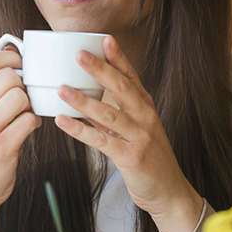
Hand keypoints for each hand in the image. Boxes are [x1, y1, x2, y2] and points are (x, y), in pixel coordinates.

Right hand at [0, 48, 39, 215]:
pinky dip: (33, 123)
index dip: (10, 57)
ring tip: (23, 115)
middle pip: (9, 76)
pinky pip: (29, 121)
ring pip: (20, 97)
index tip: (21, 66)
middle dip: (24, 85)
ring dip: (29, 105)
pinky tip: (26, 129)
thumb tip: (11, 51)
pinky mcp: (2, 148)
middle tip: (23, 99)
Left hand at [53, 37, 203, 231]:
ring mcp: (140, 137)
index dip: (119, 58)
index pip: (132, 77)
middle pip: (122, 89)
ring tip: (62, 88)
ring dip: (84, 100)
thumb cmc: (151, 161)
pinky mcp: (131, 157)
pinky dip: (80, 131)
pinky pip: (101, 141)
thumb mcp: (135, 132)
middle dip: (100, 70)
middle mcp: (146, 118)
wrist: (169, 192)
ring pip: (109, 114)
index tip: (105, 39)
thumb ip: (114, 116)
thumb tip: (87, 101)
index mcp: (147, 109)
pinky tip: (63, 122)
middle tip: (79, 54)